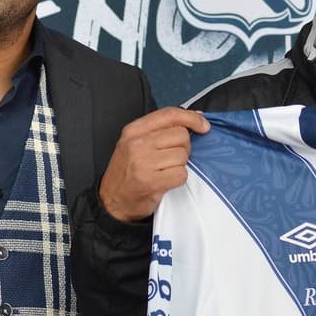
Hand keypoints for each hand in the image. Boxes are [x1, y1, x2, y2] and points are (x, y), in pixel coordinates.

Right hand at [97, 107, 210, 222]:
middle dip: (183, 147)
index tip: (203, 125)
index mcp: (134, 130)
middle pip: (181, 135)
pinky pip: (181, 174)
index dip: (192, 118)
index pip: (169, 114)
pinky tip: (165, 181)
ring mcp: (143, 163)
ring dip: (180, 165)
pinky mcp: (151, 182)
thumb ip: (162, 128)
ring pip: (183, 155)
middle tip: (170, 158)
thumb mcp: (136, 143)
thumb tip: (195, 116)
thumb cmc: (128, 171)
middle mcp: (137, 144)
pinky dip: (178, 179)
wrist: (112, 201)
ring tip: (164, 170)